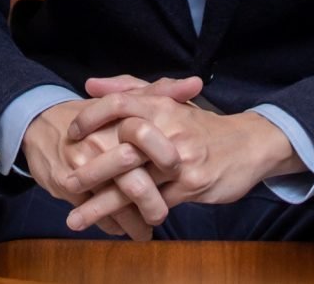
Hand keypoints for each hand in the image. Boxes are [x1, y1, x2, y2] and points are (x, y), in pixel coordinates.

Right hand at [22, 98, 176, 239]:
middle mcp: (101, 145)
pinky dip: (111, 225)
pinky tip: (121, 227)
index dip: (169, 168)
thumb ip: (162, 92)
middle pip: (136, 186)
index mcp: (119, 122)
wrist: (41, 123)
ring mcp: (82, 168)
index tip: (179, 178)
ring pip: (117, 207)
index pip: (152, 148)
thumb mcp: (126, 99)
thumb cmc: (93, 116)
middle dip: (153, 206)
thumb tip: (196, 83)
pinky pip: (94, 213)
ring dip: (133, 224)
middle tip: (162, 215)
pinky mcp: (66, 186)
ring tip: (146, 230)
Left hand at [58, 75, 301, 231]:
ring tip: (76, 217)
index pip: (120, 105)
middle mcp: (171, 130)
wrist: (248, 144)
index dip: (91, 118)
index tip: (70, 135)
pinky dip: (131, 217)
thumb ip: (129, 89)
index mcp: (162, 106)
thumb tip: (91, 85)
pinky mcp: (192, 186)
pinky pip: (155, 204)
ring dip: (102, 205)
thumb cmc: (199, 125)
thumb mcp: (169, 100)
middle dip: (91, 171)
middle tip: (65, 183)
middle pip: (123, 151)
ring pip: (135, 186)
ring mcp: (181, 161)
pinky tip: (114, 226)